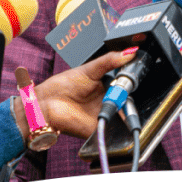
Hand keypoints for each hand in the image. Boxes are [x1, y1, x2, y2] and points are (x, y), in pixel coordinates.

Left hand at [13, 48, 137, 139]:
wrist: (44, 104)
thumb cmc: (62, 86)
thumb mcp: (89, 68)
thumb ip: (109, 60)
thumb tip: (130, 52)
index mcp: (106, 88)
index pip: (126, 86)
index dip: (132, 82)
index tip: (137, 75)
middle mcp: (107, 103)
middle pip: (127, 102)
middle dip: (128, 98)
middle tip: (121, 91)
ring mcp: (103, 117)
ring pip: (122, 116)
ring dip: (124, 112)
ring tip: (114, 101)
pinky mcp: (98, 129)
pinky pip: (113, 129)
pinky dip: (116, 125)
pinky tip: (113, 115)